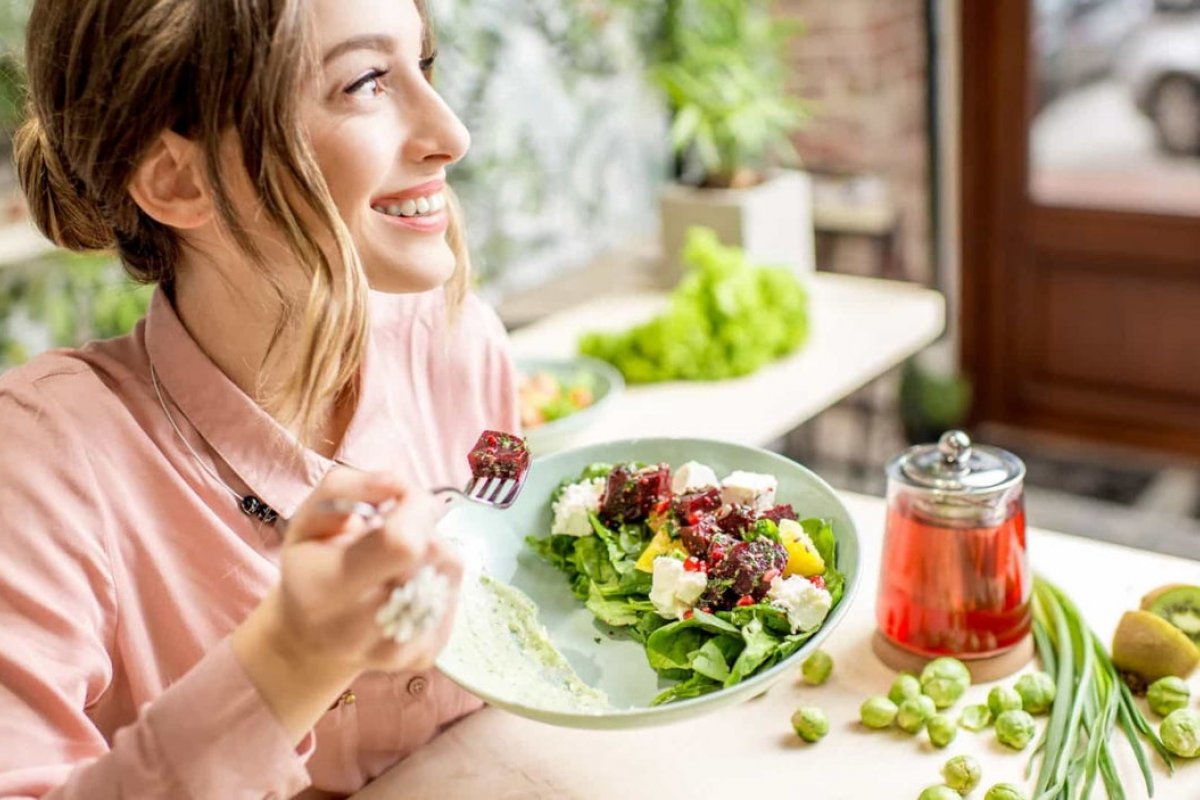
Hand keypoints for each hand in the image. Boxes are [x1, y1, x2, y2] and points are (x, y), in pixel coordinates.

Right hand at [232, 468, 462, 741]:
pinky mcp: (424, 657)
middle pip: (434, 553)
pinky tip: (410, 583)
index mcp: (326, 589)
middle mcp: (360, 629)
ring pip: (451, 571)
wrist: (310, 641)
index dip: (415, 507)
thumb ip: (346, 487)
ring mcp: (397, 650)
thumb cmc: (310, 568)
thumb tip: (399, 483)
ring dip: (434, 550)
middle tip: (396, 529)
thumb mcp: (308, 518)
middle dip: (423, 525)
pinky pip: (455, 595)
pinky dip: (440, 578)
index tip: (399, 499)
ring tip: (399, 559)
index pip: (402, 542)